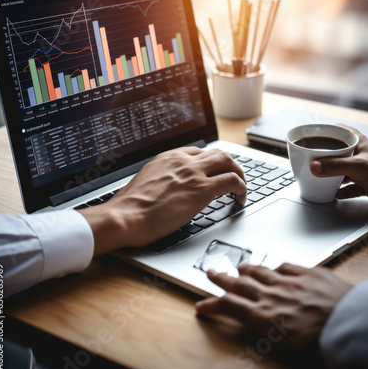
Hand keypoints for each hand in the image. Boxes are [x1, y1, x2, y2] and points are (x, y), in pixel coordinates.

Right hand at [79, 147, 246, 255]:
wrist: (125, 217)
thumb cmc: (129, 208)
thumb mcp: (144, 183)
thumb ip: (160, 181)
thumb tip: (166, 191)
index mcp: (166, 158)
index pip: (197, 152)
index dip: (209, 163)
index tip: (213, 173)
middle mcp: (182, 161)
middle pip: (216, 153)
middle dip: (229, 165)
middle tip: (233, 177)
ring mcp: (193, 173)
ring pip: (228, 162)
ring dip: (239, 174)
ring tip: (241, 187)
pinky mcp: (202, 190)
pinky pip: (232, 181)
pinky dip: (242, 189)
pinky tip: (240, 199)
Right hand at [196, 263, 351, 346]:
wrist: (351, 324)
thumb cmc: (324, 343)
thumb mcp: (288, 347)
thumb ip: (269, 329)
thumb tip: (261, 325)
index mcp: (265, 317)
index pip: (230, 306)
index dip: (212, 305)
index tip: (201, 305)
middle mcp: (273, 296)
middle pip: (240, 284)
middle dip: (222, 278)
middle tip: (211, 273)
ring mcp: (290, 282)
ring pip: (261, 271)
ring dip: (247, 269)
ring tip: (239, 267)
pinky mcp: (308, 274)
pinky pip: (286, 266)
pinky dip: (277, 267)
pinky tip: (275, 267)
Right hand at [310, 127, 367, 199]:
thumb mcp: (358, 165)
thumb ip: (335, 166)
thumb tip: (314, 166)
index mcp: (355, 140)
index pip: (333, 131)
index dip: (319, 134)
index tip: (305, 139)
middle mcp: (356, 152)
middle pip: (333, 153)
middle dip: (320, 159)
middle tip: (308, 163)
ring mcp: (359, 168)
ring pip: (339, 170)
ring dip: (329, 176)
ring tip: (317, 179)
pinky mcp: (364, 182)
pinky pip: (347, 186)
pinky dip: (339, 190)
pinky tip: (333, 193)